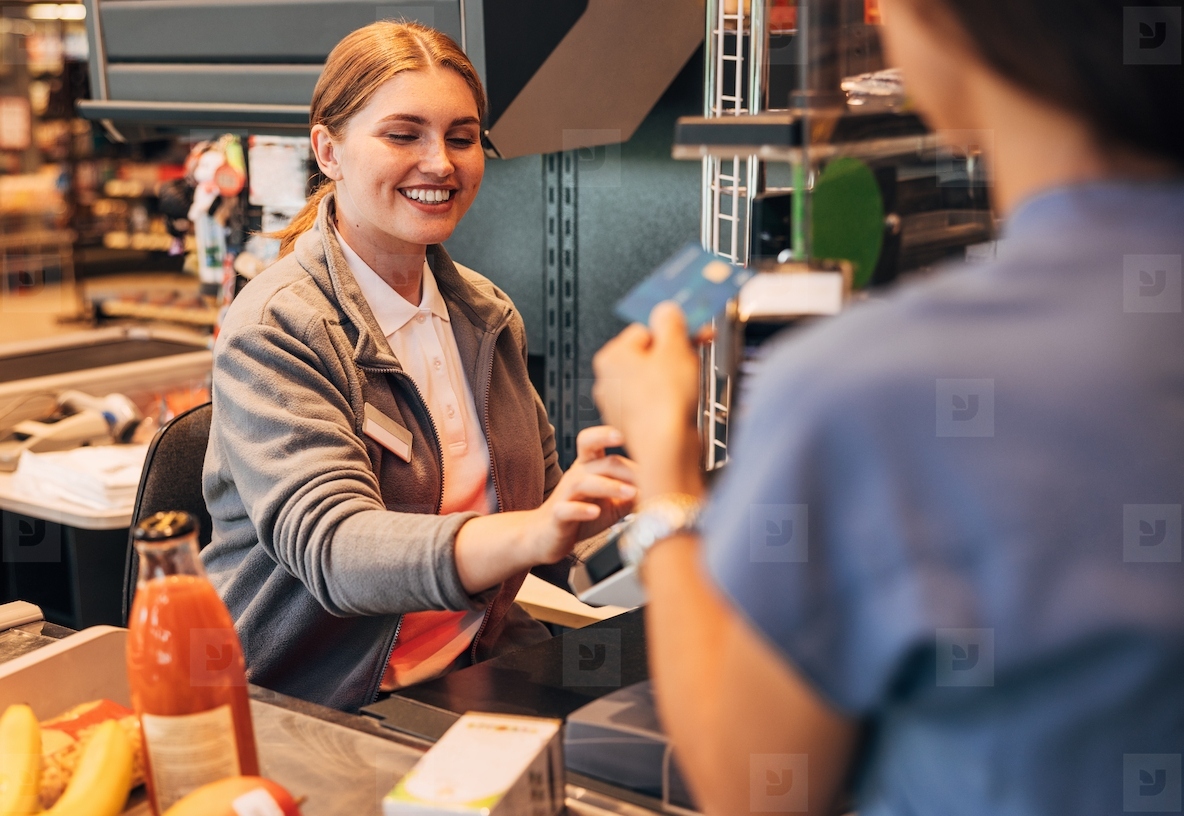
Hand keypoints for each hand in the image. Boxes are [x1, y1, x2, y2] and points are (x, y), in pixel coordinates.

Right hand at [526, 425, 636, 563]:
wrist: (546, 536)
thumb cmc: (581, 515)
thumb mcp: (613, 503)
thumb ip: (634, 493)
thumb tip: (664, 487)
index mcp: (588, 466)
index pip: (594, 441)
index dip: (608, 433)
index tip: (628, 431)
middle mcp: (575, 475)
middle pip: (594, 458)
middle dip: (622, 465)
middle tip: (646, 476)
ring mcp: (565, 495)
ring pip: (583, 482)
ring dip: (609, 486)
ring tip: (630, 493)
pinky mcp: (558, 516)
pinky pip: (567, 509)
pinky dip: (582, 510)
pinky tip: (596, 512)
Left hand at [592, 302, 704, 498]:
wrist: (666, 448)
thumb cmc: (664, 402)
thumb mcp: (674, 348)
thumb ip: (670, 322)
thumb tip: (665, 310)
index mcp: (612, 356)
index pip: (645, 330)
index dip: (673, 332)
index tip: (692, 334)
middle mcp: (607, 380)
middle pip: (647, 355)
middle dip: (673, 355)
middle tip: (693, 358)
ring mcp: (617, 404)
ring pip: (650, 380)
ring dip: (671, 378)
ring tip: (688, 384)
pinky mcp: (631, 423)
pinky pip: (651, 402)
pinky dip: (666, 400)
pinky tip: (679, 404)